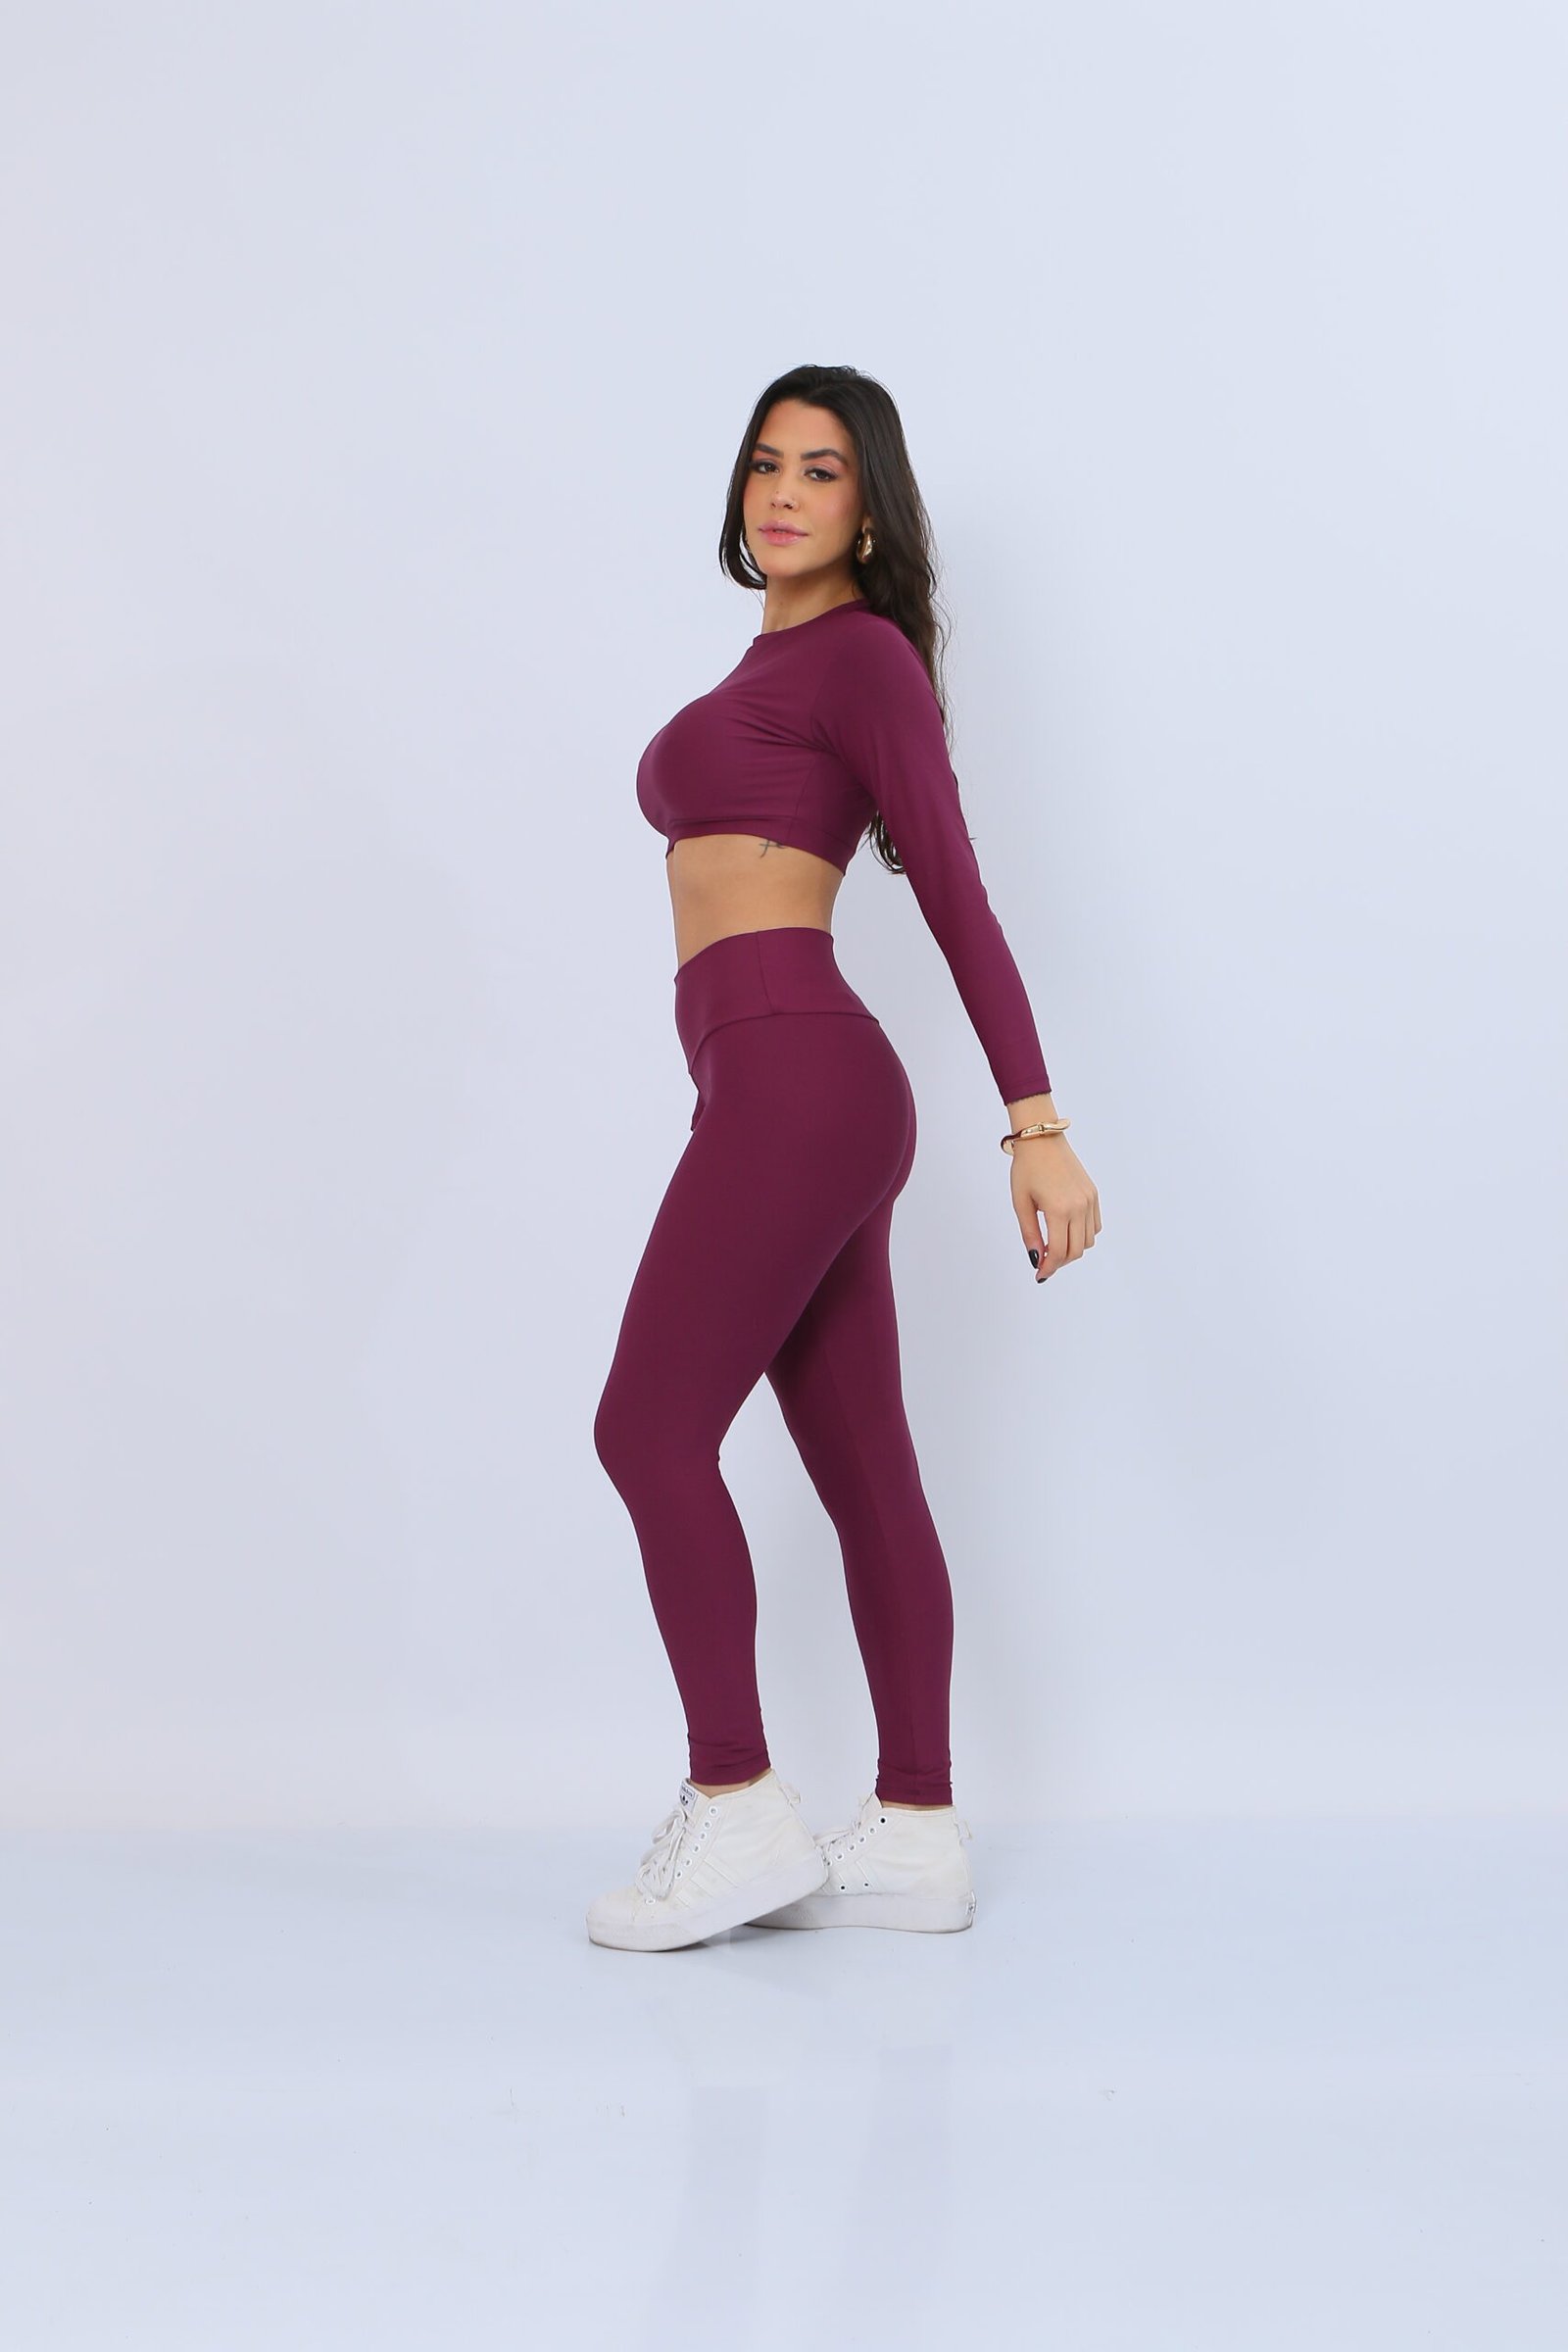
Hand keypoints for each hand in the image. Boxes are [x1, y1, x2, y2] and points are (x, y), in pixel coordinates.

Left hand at [1010, 1133, 1100, 1283]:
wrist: (1042, 1138)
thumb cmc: (1027, 1168)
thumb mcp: (1021, 1203)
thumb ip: (1030, 1234)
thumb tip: (1037, 1259)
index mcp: (1059, 1210)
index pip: (1059, 1252)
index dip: (1049, 1268)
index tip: (1039, 1274)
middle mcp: (1079, 1207)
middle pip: (1076, 1250)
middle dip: (1060, 1262)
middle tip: (1044, 1262)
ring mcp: (1089, 1200)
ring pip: (1088, 1241)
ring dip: (1072, 1249)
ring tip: (1054, 1245)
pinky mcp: (1094, 1194)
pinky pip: (1095, 1226)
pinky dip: (1083, 1235)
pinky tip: (1066, 1230)